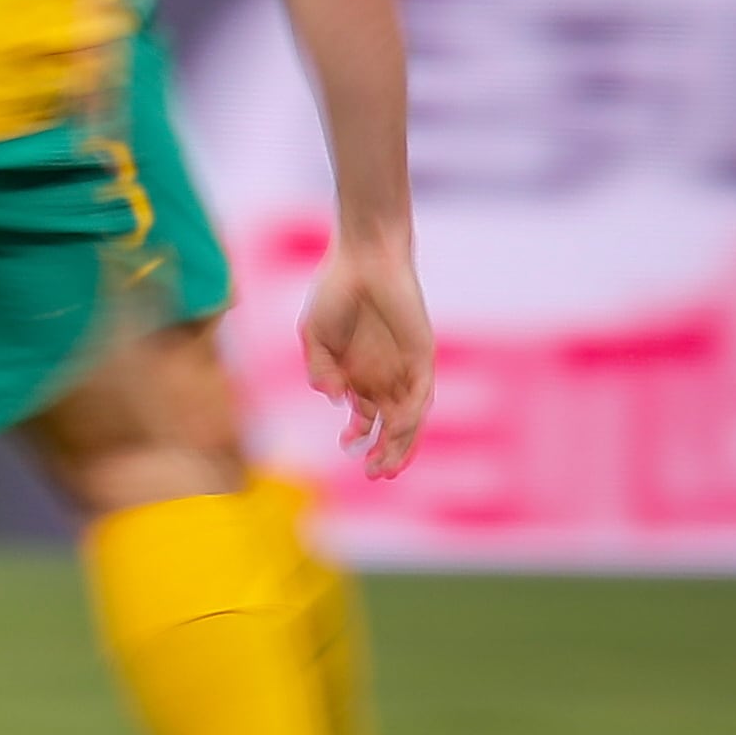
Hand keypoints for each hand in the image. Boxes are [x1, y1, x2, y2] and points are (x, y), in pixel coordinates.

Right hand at [301, 231, 432, 481]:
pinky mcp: (421, 356)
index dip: (359, 436)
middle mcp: (383, 374)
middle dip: (384, 452)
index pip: (365, 415)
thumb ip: (320, 368)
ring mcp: (403, 367)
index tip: (346, 448)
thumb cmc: (335, 292)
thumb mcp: (314, 335)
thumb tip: (334, 399)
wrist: (363, 259)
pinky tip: (398, 429)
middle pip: (390, 424)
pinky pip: (421, 393)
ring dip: (401, 443)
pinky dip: (411, 414)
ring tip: (387, 468)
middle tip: (374, 475)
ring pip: (408, 416)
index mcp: (357, 372)